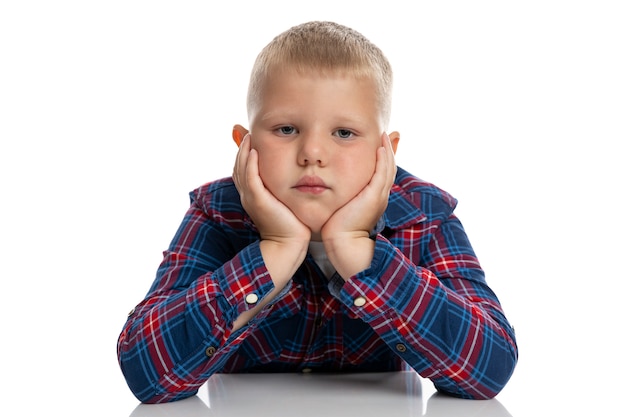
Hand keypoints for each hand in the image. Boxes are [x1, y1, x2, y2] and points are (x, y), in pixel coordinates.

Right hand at [233, 134, 310, 245]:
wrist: (288, 245)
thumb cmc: (292, 225)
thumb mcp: (285, 203)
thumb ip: (284, 189)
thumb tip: (293, 177)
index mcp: (253, 196)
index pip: (243, 170)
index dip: (245, 154)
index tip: (251, 139)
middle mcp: (248, 196)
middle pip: (239, 167)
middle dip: (241, 149)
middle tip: (246, 132)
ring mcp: (251, 198)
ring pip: (241, 169)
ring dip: (243, 151)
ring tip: (248, 136)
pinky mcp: (258, 200)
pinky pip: (250, 178)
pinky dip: (250, 163)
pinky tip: (254, 151)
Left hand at [321, 133, 396, 278]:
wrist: (342, 243)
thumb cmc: (336, 228)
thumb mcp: (340, 207)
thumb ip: (338, 196)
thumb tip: (328, 187)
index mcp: (372, 198)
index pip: (381, 173)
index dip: (382, 158)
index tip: (379, 143)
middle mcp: (379, 195)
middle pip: (388, 167)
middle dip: (389, 149)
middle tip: (388, 133)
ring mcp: (379, 195)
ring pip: (388, 167)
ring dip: (387, 149)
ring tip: (384, 134)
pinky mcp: (374, 196)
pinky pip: (382, 173)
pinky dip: (383, 159)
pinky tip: (380, 146)